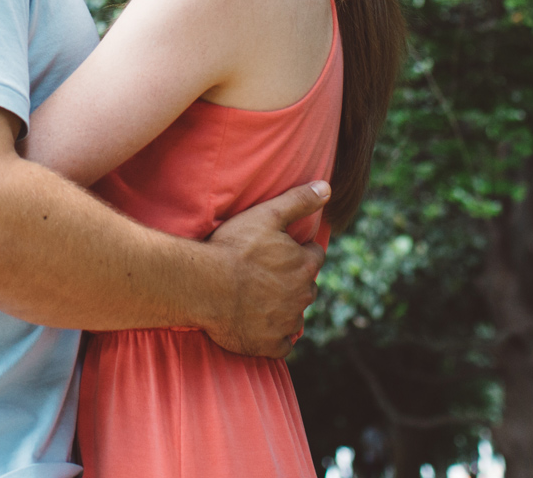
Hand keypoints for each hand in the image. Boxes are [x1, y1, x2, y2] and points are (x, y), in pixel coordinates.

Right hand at [199, 180, 328, 358]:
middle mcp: (303, 296)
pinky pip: (282, 345)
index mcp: (305, 265)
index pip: (314, 256)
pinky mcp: (270, 345)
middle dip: (293, 281)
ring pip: (295, 316)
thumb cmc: (234, 247)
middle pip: (307, 287)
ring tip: (258, 299)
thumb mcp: (267, 214)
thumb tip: (328, 187)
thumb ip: (299, 200)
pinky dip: (274, 337)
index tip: (279, 251)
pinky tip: (258, 325)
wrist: (205, 285)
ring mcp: (287, 323)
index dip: (298, 251)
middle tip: (266, 274)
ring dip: (284, 309)